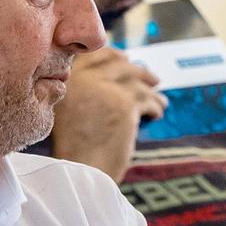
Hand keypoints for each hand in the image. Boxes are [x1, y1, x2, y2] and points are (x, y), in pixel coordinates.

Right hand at [49, 49, 167, 182]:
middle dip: (136, 70)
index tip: (124, 59)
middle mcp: (83, 78)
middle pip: (117, 63)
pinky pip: (147, 98)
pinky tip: (158, 112)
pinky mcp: (124, 104)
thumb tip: (114, 73)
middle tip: (150, 78)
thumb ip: (84, 90)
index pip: (93, 54)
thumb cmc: (75, 149)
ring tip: (158, 98)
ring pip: (136, 80)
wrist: (80, 171)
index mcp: (67, 78)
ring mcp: (104, 88)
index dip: (112, 55)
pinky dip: (155, 105)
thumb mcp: (67, 111)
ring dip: (150, 89)